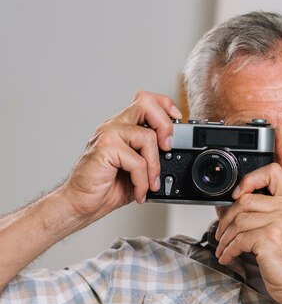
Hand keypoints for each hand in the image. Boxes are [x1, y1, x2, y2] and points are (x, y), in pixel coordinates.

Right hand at [58, 91, 180, 226]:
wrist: (81, 203)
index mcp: (122, 126)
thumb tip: (175, 154)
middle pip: (146, 104)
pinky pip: (137, 161)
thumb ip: (153, 157)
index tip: (178, 118)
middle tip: (167, 148)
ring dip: (155, 166)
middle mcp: (114, 126)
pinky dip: (143, 181)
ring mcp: (108, 135)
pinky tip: (139, 191)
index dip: (165, 104)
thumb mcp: (138, 170)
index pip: (145, 100)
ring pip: (147, 137)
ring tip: (150, 184)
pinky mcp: (104, 149)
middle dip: (165, 125)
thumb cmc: (106, 186)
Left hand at [214, 163, 281, 303]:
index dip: (251, 179)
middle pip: (246, 200)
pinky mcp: (270, 239)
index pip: (273, 172)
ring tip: (224, 247)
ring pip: (239, 220)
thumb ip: (270, 213)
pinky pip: (239, 239)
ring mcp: (281, 223)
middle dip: (227, 217)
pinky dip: (228, 250)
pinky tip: (228, 256)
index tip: (239, 193)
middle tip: (222, 231)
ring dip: (225, 237)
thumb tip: (235, 206)